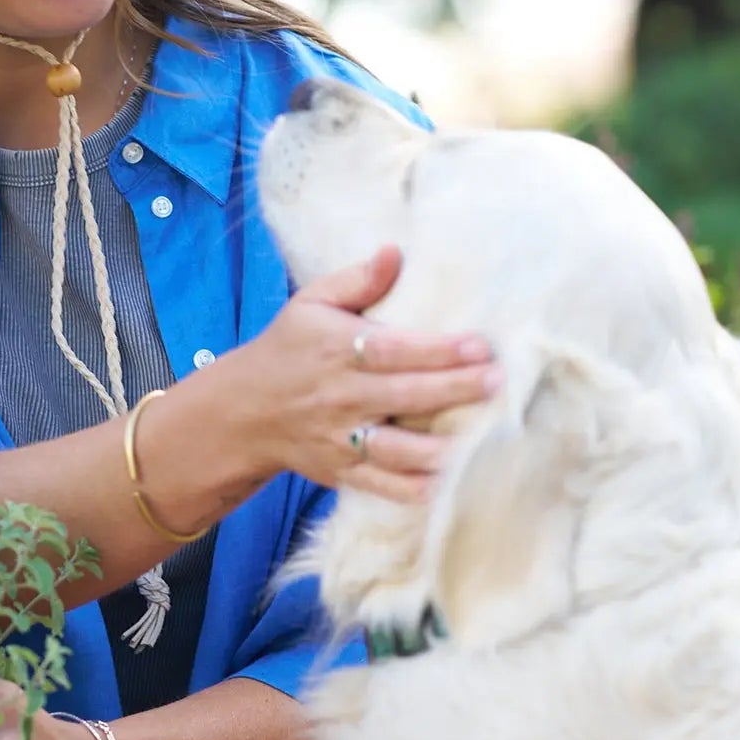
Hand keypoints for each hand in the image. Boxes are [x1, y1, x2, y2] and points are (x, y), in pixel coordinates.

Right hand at [233, 244, 499, 501]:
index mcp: (337, 350)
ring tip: (480, 436)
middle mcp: (341, 397)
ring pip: (397, 450)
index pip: (392, 350)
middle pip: (405, 396)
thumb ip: (356, 280)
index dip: (437, 349)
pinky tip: (447, 479)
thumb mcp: (310, 303)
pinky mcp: (342, 472)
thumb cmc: (288, 348)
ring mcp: (341, 439)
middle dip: (454, 390)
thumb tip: (394, 252)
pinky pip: (383, 485)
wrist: (243, 412)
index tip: (478, 345)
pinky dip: (415, 488)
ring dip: (441, 447)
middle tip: (496, 381)